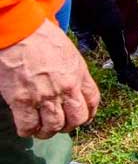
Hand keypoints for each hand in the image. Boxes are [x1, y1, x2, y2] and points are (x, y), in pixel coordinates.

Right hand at [0, 19, 99, 138]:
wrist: (20, 32)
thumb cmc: (42, 37)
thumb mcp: (68, 52)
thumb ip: (73, 71)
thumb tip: (72, 85)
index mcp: (79, 74)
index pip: (93, 101)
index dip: (89, 114)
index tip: (83, 118)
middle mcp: (66, 88)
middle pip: (77, 118)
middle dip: (70, 126)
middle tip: (60, 125)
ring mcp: (45, 96)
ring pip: (54, 126)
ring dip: (48, 131)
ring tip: (42, 130)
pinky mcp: (22, 100)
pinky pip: (28, 126)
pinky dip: (28, 131)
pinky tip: (26, 128)